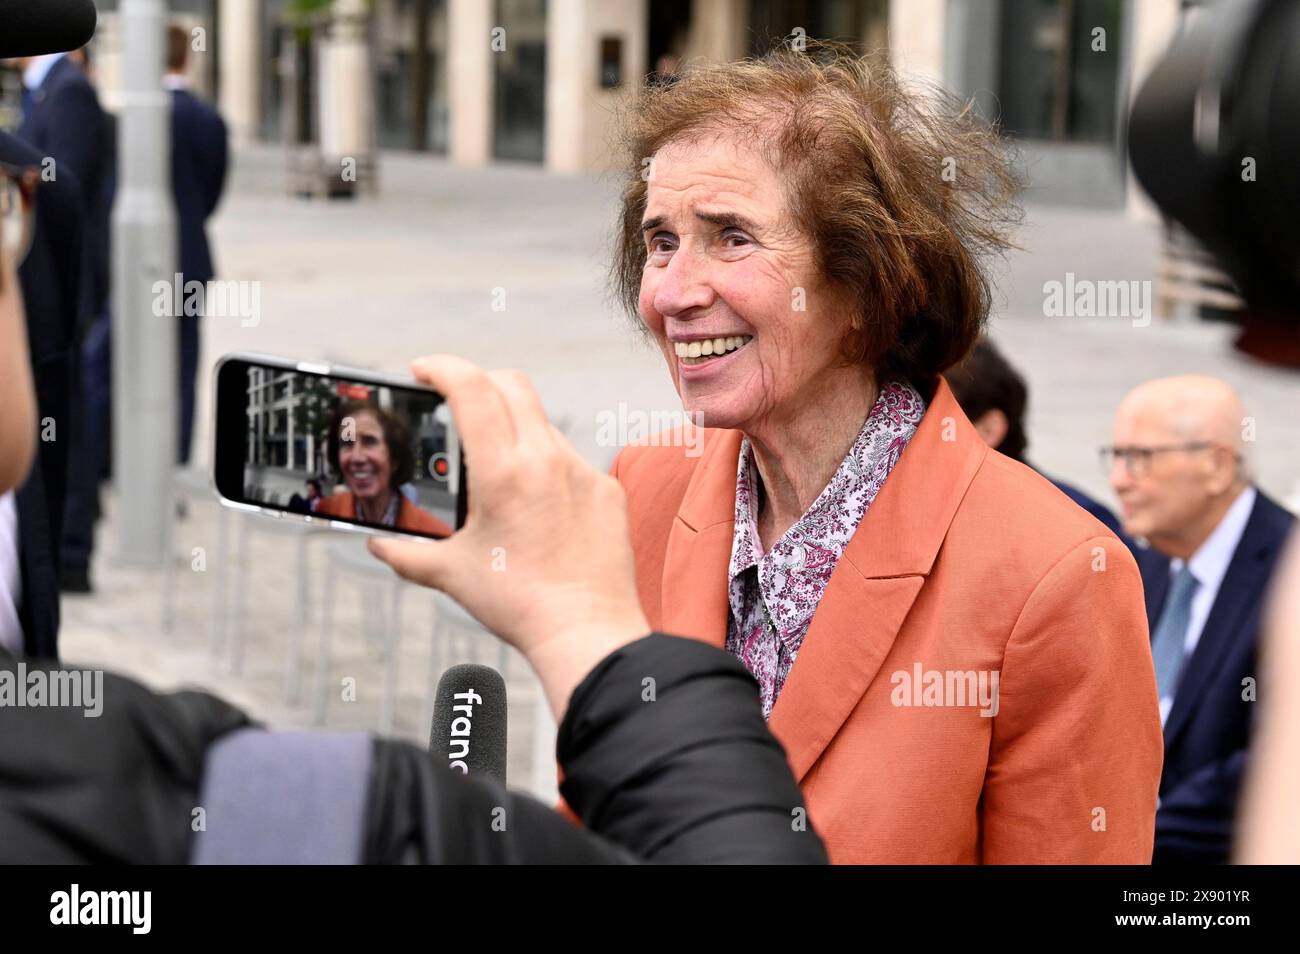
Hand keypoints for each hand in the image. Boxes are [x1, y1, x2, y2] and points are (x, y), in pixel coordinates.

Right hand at [368, 355, 650, 717]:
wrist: (586, 632)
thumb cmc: (521, 604)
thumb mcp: (451, 574)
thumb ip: (406, 553)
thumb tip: (378, 544)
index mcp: (503, 471)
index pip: (471, 387)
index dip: (441, 367)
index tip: (423, 370)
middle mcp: (546, 460)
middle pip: (511, 385)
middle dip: (477, 381)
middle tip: (455, 401)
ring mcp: (582, 472)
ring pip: (543, 423)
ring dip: (514, 429)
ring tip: (495, 468)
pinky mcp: (607, 490)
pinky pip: (572, 461)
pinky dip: (548, 467)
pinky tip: (537, 504)